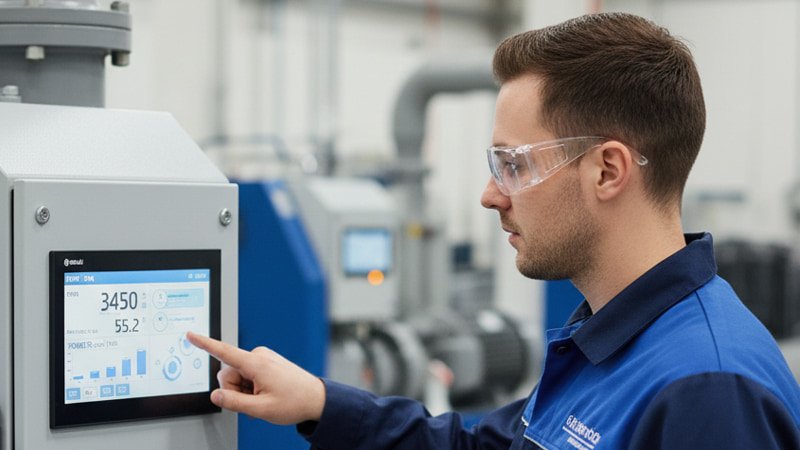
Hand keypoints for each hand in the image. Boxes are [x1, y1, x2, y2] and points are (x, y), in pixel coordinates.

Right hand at [186, 332, 325, 424]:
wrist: (316, 399)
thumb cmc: (294, 402)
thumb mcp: (261, 409)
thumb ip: (234, 402)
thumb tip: (215, 395)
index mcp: (257, 363)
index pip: (224, 352)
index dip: (205, 344)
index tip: (190, 335)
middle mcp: (259, 356)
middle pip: (229, 373)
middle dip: (235, 389)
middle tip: (255, 400)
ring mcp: (263, 358)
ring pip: (237, 375)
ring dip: (244, 389)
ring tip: (264, 396)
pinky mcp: (266, 362)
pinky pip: (248, 374)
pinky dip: (251, 386)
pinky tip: (266, 392)